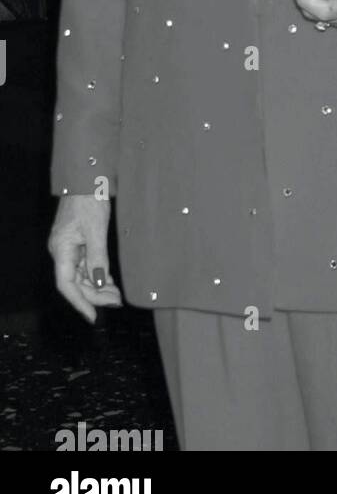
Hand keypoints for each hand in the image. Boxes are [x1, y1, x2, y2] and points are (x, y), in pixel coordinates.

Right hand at [48, 194, 123, 323]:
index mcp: (61, 249)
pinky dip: (98, 274)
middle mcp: (62, 250)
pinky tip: (110, 281)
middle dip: (94, 295)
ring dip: (98, 286)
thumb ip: (97, 257)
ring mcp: (69, 246)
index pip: (66, 285)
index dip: (79, 303)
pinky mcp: (78, 241)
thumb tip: (99, 282)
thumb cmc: (89, 199)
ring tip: (117, 295)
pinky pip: (86, 264)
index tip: (93, 317)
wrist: (88, 177)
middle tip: (116, 302)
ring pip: (82, 275)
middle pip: (75, 282)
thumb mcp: (96, 229)